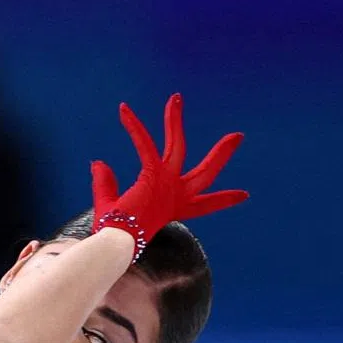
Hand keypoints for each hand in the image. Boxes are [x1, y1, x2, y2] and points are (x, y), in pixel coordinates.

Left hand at [91, 95, 246, 258]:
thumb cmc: (115, 233)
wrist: (117, 244)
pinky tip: (123, 110)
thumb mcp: (112, 204)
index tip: (244, 194)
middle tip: (237, 136)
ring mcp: (168, 184)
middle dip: (222, 152)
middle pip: (206, 172)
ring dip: (174, 119)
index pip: (205, 205)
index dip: (224, 199)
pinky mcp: (154, 175)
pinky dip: (133, 126)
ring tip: (176, 98)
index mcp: (174, 208)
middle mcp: (176, 196)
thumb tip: (98, 162)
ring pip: (178, 144)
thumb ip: (106, 183)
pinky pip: (144, 143)